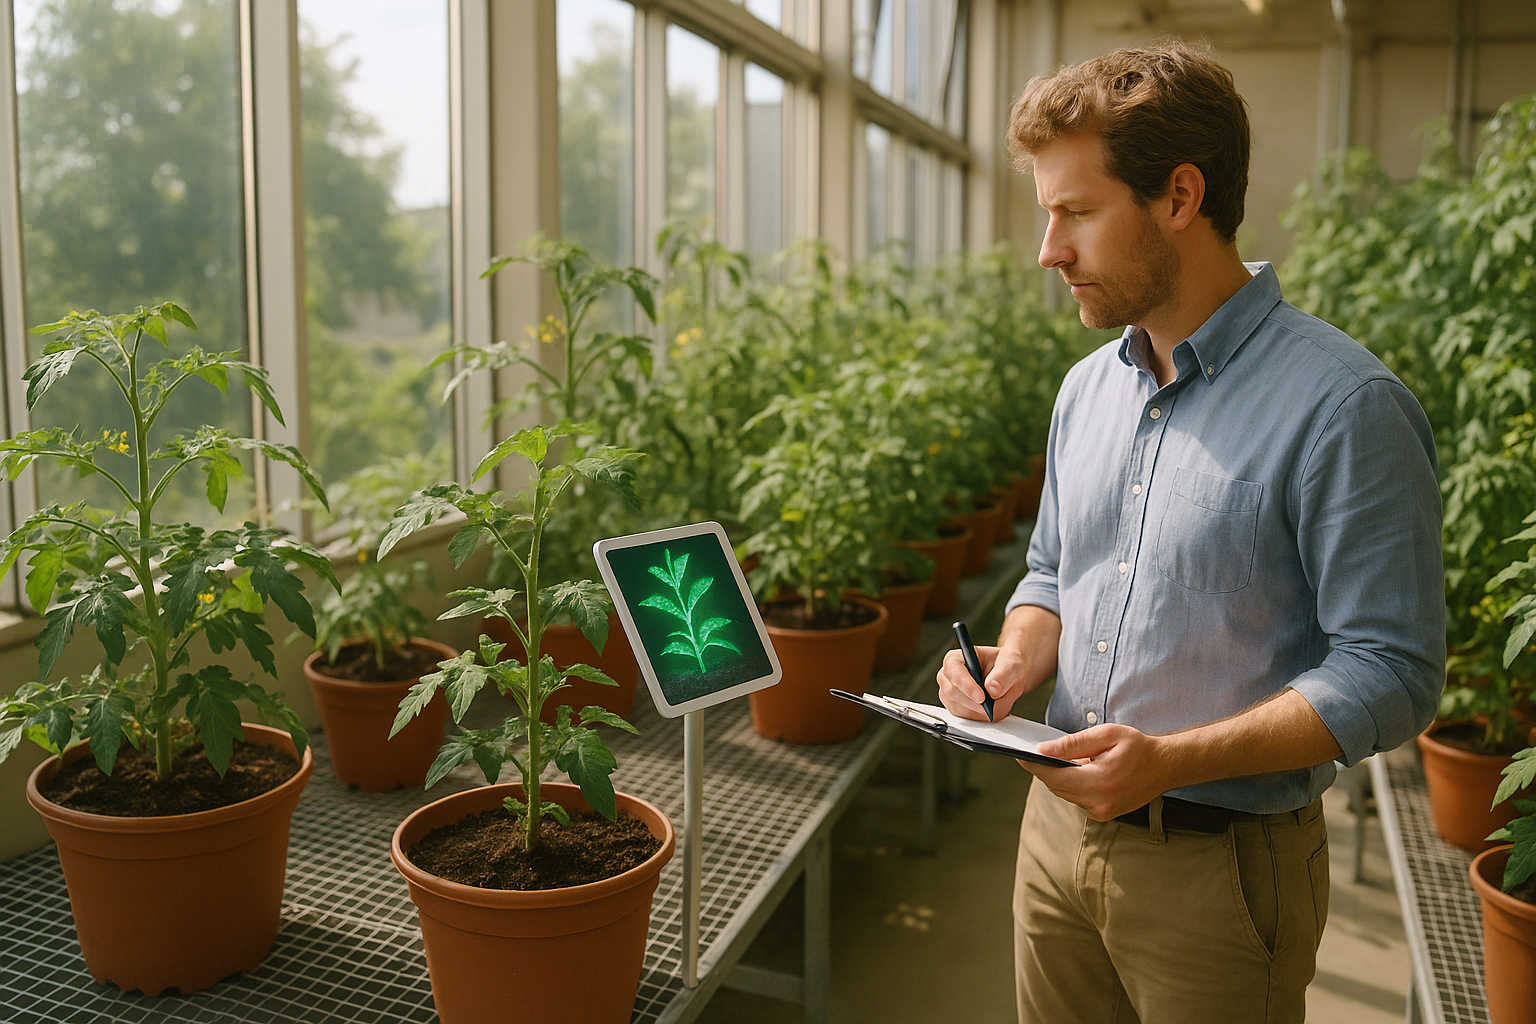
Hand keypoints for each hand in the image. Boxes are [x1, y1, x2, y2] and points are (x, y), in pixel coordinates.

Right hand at [936, 644, 1032, 721]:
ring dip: (982, 711)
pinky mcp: (955, 709)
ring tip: (997, 701)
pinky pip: (965, 719)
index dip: (966, 686)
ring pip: (960, 710)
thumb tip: (992, 689)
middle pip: (954, 694)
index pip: (954, 672)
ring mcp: (949, 694)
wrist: (1009, 677)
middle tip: (996, 703)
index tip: (981, 697)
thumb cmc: (1005, 666)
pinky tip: (990, 708)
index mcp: (956, 659)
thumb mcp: (1010, 665)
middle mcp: (948, 676)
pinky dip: (981, 717)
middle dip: (977, 703)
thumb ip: (1002, 675)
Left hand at [1023, 724, 1171, 820]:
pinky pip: (1077, 799)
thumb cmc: (1137, 746)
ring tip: (1056, 758)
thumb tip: (1042, 750)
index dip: (1033, 765)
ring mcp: (1102, 813)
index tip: (1019, 753)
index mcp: (1100, 782)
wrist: (1166, 766)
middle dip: (1044, 769)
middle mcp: (1100, 803)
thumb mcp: (1106, 735)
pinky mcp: (1104, 815)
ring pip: (1065, 794)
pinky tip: (1076, 770)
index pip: (1054, 776)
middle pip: (1057, 787)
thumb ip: (1072, 743)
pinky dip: (1072, 785)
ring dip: (1059, 777)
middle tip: (1033, 752)